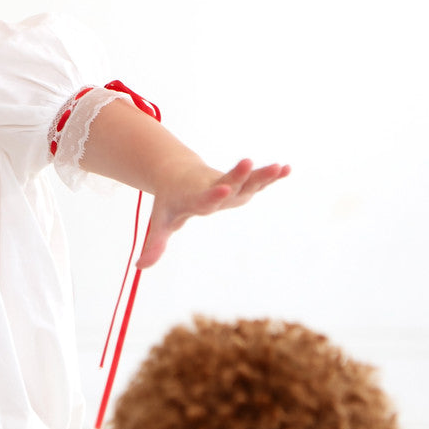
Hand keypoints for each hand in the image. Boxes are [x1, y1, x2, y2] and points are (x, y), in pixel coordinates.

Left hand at [137, 159, 290, 269]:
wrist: (177, 175)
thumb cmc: (171, 202)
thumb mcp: (161, 223)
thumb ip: (154, 244)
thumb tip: (139, 266)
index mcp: (195, 198)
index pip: (205, 197)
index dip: (213, 194)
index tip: (221, 188)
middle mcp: (214, 189)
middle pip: (229, 182)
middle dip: (238, 174)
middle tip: (248, 161)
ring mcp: (229, 185)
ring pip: (247, 180)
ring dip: (262, 174)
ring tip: (280, 166)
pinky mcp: (239, 183)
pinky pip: (257, 180)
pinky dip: (272, 176)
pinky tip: (288, 169)